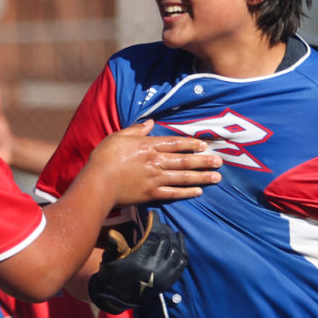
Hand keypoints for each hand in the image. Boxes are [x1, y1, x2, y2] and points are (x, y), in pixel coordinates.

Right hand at [87, 120, 221, 204]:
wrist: (98, 183)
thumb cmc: (104, 158)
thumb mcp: (118, 136)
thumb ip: (136, 130)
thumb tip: (151, 123)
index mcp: (148, 146)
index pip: (176, 143)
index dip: (192, 143)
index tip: (205, 145)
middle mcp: (156, 162)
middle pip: (185, 160)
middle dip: (204, 161)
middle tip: (219, 161)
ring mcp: (155, 179)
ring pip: (183, 177)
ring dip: (202, 177)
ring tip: (216, 177)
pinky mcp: (151, 194)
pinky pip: (173, 193)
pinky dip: (186, 192)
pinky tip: (198, 191)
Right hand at [88, 211, 187, 313]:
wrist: (116, 298)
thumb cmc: (111, 275)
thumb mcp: (110, 258)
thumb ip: (115, 245)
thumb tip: (112, 232)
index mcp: (140, 259)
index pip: (154, 234)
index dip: (155, 221)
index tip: (153, 213)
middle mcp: (155, 267)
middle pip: (166, 240)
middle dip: (163, 228)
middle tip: (159, 223)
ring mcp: (165, 275)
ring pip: (176, 250)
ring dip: (174, 238)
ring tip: (171, 231)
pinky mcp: (169, 281)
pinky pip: (182, 263)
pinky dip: (182, 251)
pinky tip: (179, 243)